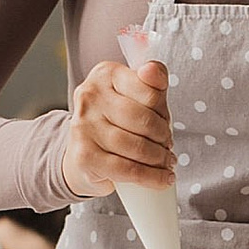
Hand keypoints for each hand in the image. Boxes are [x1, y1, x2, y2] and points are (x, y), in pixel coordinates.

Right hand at [64, 54, 173, 200]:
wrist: (80, 157)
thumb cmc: (114, 123)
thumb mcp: (134, 98)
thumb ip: (152, 83)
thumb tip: (154, 69)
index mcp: (105, 74)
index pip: (150, 90)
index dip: (164, 111)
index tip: (165, 123)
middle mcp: (89, 96)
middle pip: (144, 119)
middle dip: (164, 137)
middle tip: (167, 146)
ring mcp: (83, 126)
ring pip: (137, 146)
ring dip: (160, 159)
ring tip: (166, 162)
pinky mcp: (84, 156)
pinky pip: (128, 169)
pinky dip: (151, 177)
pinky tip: (162, 178)